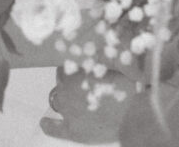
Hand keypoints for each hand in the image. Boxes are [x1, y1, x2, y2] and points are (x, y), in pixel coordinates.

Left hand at [40, 66, 178, 146]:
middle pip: (61, 81)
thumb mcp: (117, 62)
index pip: (67, 64)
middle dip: (67, 79)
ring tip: (67, 96)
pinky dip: (48, 124)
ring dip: (61, 96)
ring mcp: (68, 111)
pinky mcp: (72, 131)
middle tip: (79, 79)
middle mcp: (68, 89)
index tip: (79, 64)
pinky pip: (54, 128)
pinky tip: (44, 122)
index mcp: (78, 70)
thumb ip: (103, 57)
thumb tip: (97, 47)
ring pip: (56, 100)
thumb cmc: (129, 86)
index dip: (73, 63)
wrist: (134, 114)